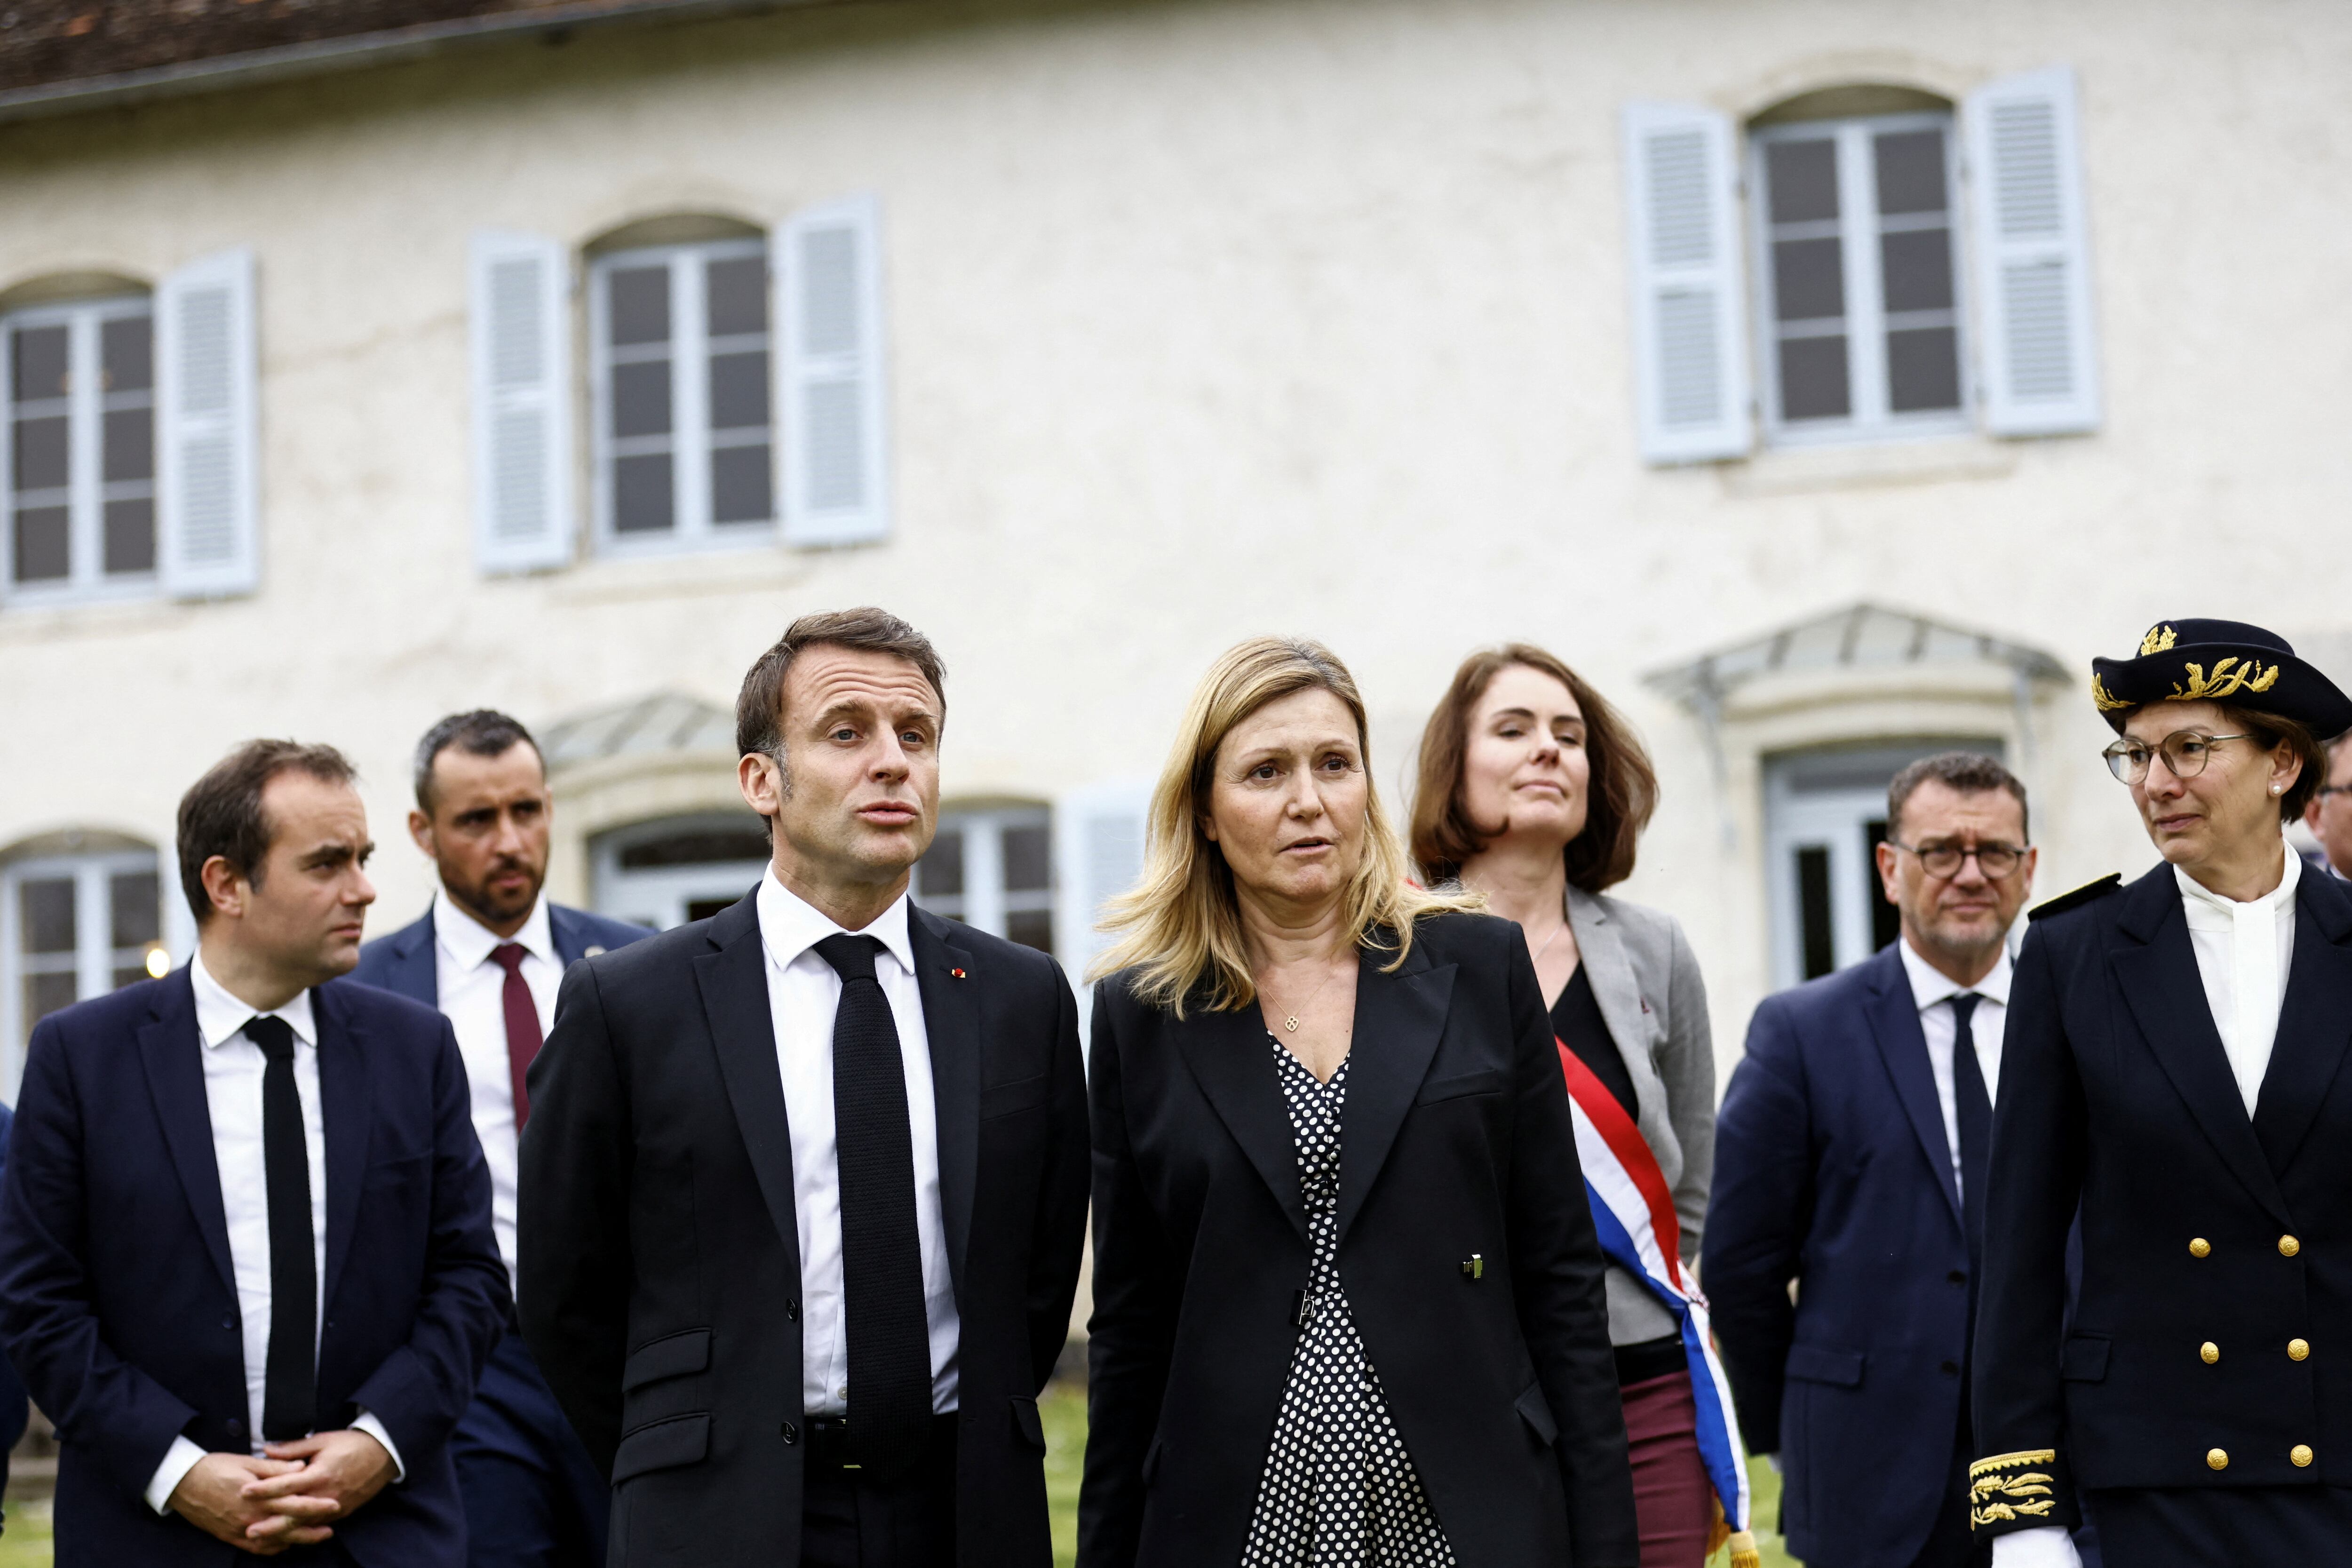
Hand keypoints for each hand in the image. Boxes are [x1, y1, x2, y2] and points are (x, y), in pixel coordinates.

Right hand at [165, 1452, 324, 1554]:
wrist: (182, 1483)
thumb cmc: (215, 1468)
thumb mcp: (247, 1462)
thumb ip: (276, 1468)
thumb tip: (302, 1467)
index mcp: (258, 1497)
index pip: (293, 1504)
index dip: (316, 1506)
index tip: (334, 1505)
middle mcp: (250, 1518)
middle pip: (287, 1528)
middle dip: (311, 1530)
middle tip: (330, 1529)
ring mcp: (239, 1530)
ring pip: (273, 1542)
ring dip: (295, 1541)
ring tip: (315, 1538)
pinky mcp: (230, 1536)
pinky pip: (255, 1548)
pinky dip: (272, 1548)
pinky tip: (284, 1545)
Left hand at [241, 1429, 396, 1532]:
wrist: (384, 1455)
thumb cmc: (352, 1444)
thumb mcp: (323, 1439)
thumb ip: (294, 1447)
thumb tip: (267, 1449)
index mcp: (320, 1473)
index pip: (287, 1484)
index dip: (264, 1488)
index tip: (244, 1491)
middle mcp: (326, 1494)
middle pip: (293, 1513)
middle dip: (270, 1523)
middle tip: (249, 1530)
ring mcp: (335, 1506)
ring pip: (305, 1524)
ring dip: (283, 1531)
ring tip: (262, 1538)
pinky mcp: (341, 1512)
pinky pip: (317, 1525)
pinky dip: (301, 1531)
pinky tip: (287, 1536)